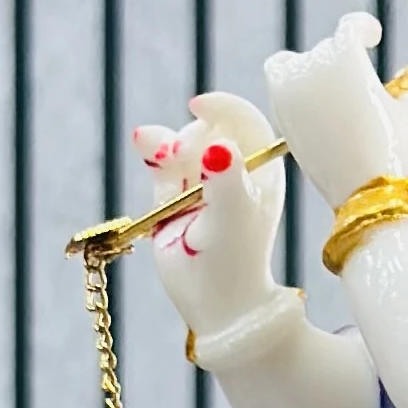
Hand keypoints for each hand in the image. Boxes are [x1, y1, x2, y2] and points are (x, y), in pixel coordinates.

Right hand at [135, 90, 284, 343]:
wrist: (210, 301)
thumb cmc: (233, 262)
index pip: (245, 119)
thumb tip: (218, 148)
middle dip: (190, 139)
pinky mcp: (173, 192)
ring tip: (168, 175)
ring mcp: (201, 179)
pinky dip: (152, 153)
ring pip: (179, 142)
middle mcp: (233, 167)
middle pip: (207, 127)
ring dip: (168, 151)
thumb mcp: (233, 221)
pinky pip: (159, 158)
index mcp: (260, 168)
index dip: (222, 107)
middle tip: (184, 163)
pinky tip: (146, 150)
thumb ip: (225, 182)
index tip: (198, 106)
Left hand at [263, 10, 407, 210]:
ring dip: (308, 67)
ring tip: (328, 84)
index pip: (351, 26)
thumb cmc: (392, 149)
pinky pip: (279, 88)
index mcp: (346, 56)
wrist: (365, 191)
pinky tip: (313, 106)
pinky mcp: (281, 116)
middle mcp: (313, 66)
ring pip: (290, 63)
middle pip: (326, 49)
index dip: (364, 28)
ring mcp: (292, 92)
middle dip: (342, 56)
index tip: (373, 37)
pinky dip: (291, 88)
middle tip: (357, 75)